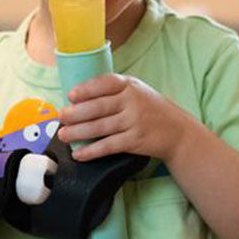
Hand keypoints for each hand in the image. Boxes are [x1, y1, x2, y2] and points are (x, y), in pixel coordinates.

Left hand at [56, 74, 195, 161]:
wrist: (178, 131)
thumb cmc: (151, 110)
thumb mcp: (137, 91)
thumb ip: (114, 91)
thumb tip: (78, 99)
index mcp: (130, 86)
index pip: (105, 83)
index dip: (86, 89)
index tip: (71, 95)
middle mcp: (132, 101)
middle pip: (98, 107)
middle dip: (76, 113)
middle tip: (61, 118)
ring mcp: (134, 121)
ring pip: (100, 127)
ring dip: (78, 132)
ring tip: (63, 135)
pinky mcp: (135, 141)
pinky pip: (109, 146)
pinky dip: (92, 151)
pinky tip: (80, 154)